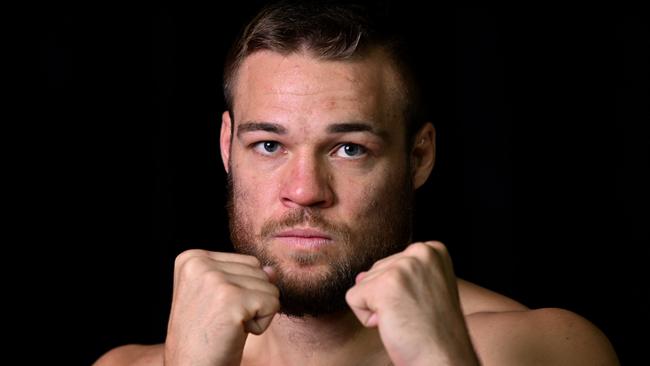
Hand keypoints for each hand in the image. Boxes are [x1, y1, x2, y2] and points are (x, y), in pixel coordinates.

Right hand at [164, 250, 279, 365]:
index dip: (242, 291)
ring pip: (269, 286)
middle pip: (260, 271)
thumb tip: (272, 270)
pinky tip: (235, 333)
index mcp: (192, 259)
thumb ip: (245, 278)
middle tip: (222, 321)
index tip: (215, 310)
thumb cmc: (205, 338)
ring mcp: (214, 279)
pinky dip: (261, 325)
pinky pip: (273, 304)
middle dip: (252, 301)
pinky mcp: (231, 299)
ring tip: (228, 327)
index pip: (248, 262)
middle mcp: (199, 263)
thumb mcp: (222, 300)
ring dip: (256, 313)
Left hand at [346, 241, 479, 365]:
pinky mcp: (385, 285)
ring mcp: (403, 266)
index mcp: (433, 250)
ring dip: (379, 309)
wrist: (444, 359)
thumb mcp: (422, 292)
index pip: (391, 263)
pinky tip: (394, 325)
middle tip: (414, 315)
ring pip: (363, 284)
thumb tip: (360, 275)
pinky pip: (353, 298)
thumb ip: (393, 276)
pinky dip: (367, 319)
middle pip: (375, 271)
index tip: (422, 305)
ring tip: (407, 319)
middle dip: (387, 298)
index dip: (400, 291)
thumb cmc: (435, 332)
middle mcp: (420, 251)